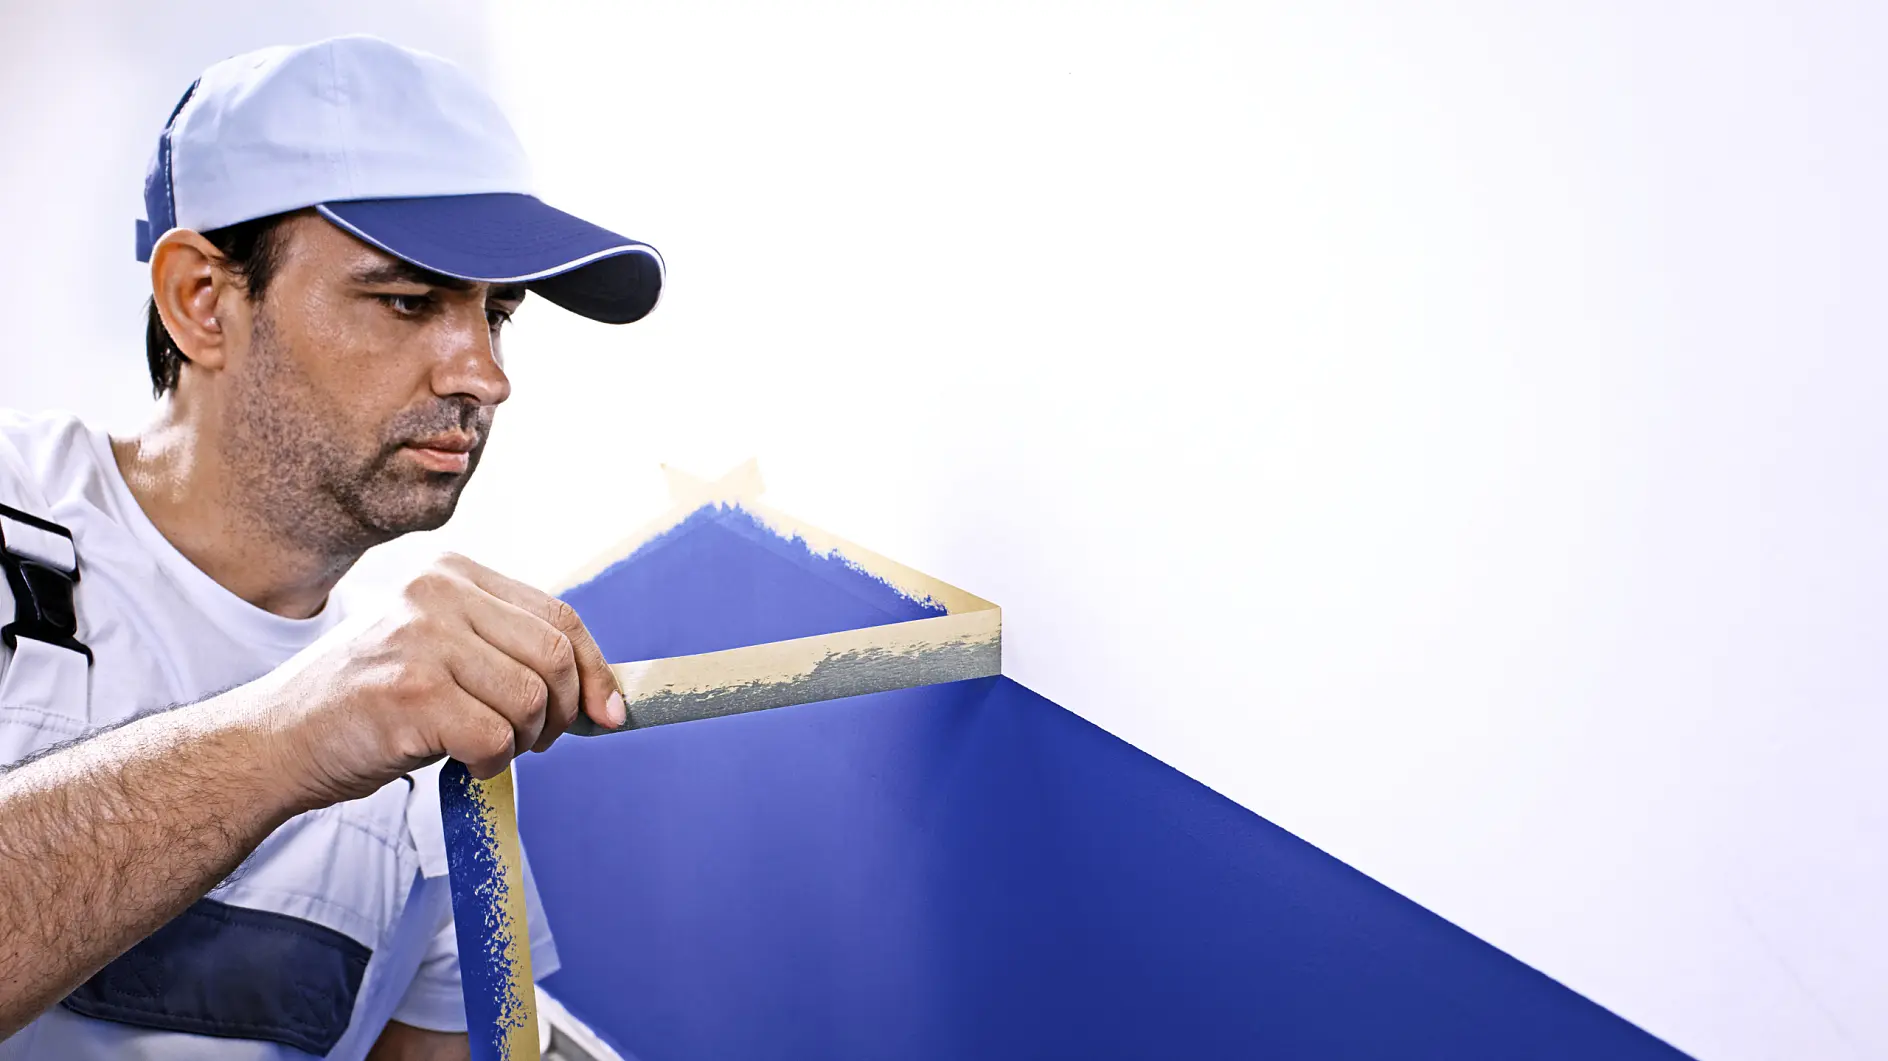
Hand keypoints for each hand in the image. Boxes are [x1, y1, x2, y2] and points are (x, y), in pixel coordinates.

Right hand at [245, 553, 624, 810]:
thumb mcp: (441, 650)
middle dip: (561, 713)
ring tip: (487, 746)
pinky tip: (461, 761)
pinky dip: (492, 763)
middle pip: (553, 657)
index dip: (595, 670)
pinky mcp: (410, 693)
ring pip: (530, 700)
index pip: (559, 617)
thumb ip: (510, 655)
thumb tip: (604, 698)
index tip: (610, 712)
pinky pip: (495, 738)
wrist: (277, 740)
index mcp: (452, 574)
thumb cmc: (371, 703)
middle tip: (534, 741)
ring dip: (523, 740)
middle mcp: (436, 594)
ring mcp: (421, 640)